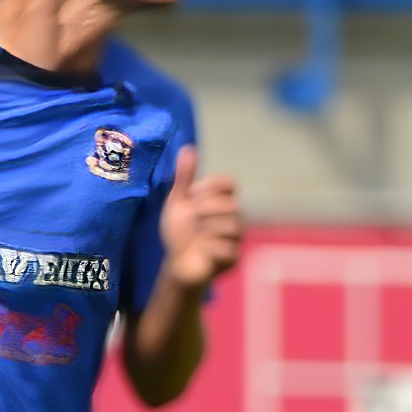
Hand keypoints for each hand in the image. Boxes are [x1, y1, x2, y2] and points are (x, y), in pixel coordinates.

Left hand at [161, 164, 247, 293]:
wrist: (176, 263)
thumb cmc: (179, 232)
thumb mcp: (177, 202)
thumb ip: (184, 178)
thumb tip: (188, 148)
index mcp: (221, 201)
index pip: (230, 183)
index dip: (213, 184)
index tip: (194, 191)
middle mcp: (233, 218)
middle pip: (233, 204)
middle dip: (208, 207)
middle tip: (192, 214)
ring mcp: (235, 239)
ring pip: (233, 226)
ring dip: (208, 228)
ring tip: (195, 234)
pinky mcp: (232, 259)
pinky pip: (227, 249)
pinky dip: (209, 248)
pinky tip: (199, 250)